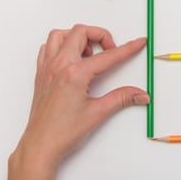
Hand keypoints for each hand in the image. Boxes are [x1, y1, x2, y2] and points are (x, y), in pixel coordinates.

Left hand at [5, 24, 148, 179]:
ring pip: (60, 35)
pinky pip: (48, 48)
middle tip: (111, 49)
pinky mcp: (41, 74)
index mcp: (75, 74)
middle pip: (81, 32)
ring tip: (90, 51)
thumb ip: (122, 98)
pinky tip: (72, 58)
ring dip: (78, 37)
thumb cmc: (63, 132)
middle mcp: (59, 66)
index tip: (138, 43)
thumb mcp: (98, 113)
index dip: (127, 48)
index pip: (108, 56)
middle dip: (100, 35)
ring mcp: (47, 68)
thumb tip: (140, 94)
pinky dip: (61, 46)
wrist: (40, 146)